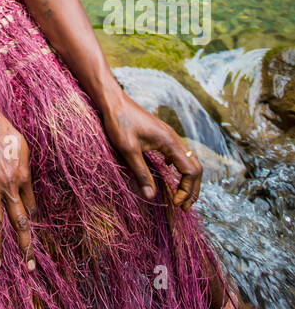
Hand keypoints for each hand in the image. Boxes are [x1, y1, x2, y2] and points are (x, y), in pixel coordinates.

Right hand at [0, 100, 35, 270]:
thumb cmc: (5, 134)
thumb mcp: (24, 152)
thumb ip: (26, 175)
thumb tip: (28, 195)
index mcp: (23, 178)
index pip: (29, 208)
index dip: (29, 223)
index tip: (29, 238)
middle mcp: (8, 185)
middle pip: (18, 222)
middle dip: (25, 246)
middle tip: (29, 267)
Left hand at [100, 91, 201, 210]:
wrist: (113, 101)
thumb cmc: (119, 122)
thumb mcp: (128, 150)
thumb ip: (141, 173)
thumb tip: (150, 196)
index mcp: (170, 142)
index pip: (191, 170)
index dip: (187, 190)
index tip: (175, 203)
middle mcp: (174, 139)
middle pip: (195, 167)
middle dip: (192, 189)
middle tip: (184, 207)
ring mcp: (169, 137)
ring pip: (188, 160)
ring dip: (187, 180)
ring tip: (180, 196)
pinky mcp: (162, 136)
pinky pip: (178, 155)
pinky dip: (180, 169)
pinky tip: (169, 174)